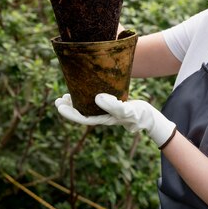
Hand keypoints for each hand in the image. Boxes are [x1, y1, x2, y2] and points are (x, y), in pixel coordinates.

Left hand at [55, 93, 176, 148]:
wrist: (150, 118)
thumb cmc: (140, 115)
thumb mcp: (127, 110)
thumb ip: (113, 106)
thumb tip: (96, 98)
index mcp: (103, 119)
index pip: (82, 118)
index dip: (69, 113)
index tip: (59, 106)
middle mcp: (102, 115)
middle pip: (81, 113)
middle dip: (68, 108)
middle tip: (58, 100)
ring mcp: (105, 111)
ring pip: (86, 108)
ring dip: (75, 102)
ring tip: (64, 96)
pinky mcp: (110, 105)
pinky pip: (94, 102)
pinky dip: (86, 96)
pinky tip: (84, 89)